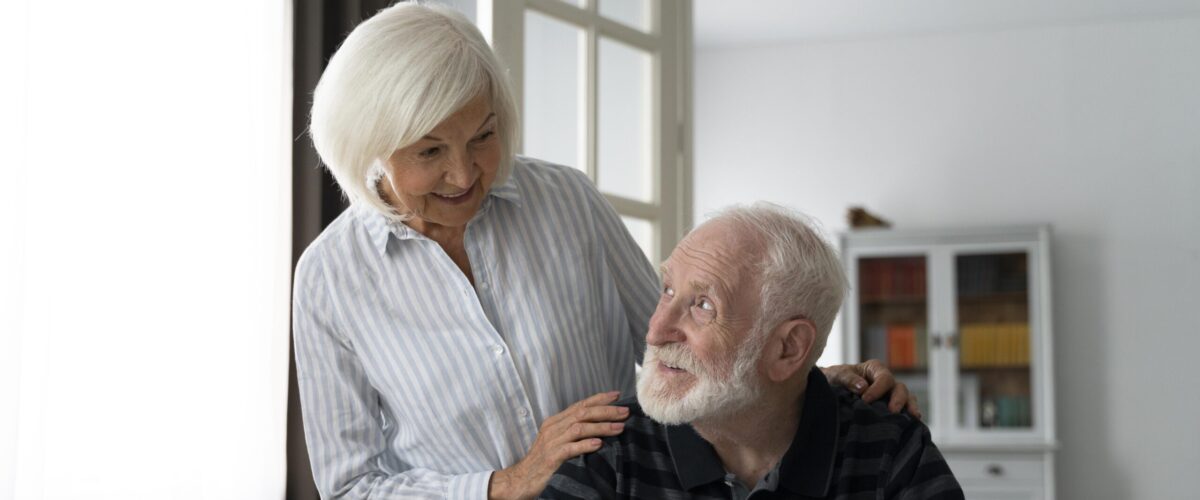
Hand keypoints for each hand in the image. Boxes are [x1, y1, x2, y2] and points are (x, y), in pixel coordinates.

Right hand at [488, 391, 629, 499]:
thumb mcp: (557, 442)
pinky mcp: (550, 458)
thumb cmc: (543, 462)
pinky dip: (585, 445)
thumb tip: (599, 426)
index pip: (580, 405)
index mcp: (555, 422)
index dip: (599, 399)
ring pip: (579, 428)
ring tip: (619, 428)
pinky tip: (599, 444)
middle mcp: (553, 428)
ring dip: (601, 426)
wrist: (521, 480)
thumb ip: (573, 433)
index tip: (617, 396)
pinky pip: (570, 448)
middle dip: (606, 411)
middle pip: (582, 413)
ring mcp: (551, 442)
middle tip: (625, 412)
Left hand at [822, 359, 922, 418]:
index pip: (884, 378)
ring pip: (906, 398)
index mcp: (875, 369)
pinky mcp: (889, 407)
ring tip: (913, 417)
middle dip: (898, 399)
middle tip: (892, 411)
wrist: (830, 389)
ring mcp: (890, 395)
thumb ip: (848, 379)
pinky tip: (913, 423)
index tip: (866, 400)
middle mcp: (886, 381)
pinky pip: (904, 410)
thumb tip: (863, 387)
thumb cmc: (835, 378)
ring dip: (909, 407)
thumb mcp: (838, 375)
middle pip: (899, 388)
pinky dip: (909, 416)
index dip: (878, 389)